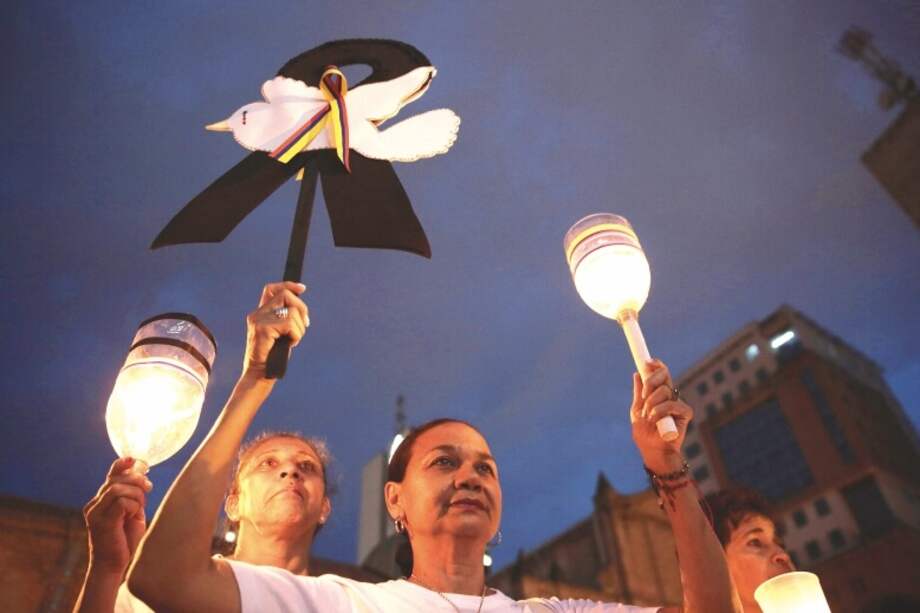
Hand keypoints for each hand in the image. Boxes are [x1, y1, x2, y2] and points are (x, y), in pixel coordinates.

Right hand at [83, 457, 151, 574]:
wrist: (112, 566)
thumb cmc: (124, 541)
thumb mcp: (132, 514)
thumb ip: (134, 498)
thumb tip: (143, 478)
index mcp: (101, 502)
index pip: (110, 476)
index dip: (121, 465)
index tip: (134, 460)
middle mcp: (94, 505)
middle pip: (116, 480)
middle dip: (136, 480)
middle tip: (149, 488)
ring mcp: (95, 513)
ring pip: (118, 488)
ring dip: (136, 494)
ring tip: (140, 507)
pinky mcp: (101, 522)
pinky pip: (121, 503)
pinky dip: (133, 506)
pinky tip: (133, 516)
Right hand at [243, 281, 308, 377]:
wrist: (260, 374)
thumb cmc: (273, 356)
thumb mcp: (281, 334)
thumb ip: (287, 319)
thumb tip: (302, 310)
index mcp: (261, 313)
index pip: (271, 289)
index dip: (288, 285)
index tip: (302, 288)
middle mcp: (257, 314)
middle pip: (286, 295)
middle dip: (302, 309)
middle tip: (305, 325)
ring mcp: (258, 320)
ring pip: (291, 312)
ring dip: (300, 328)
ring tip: (293, 340)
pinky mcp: (262, 329)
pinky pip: (290, 324)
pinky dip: (296, 335)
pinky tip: (290, 344)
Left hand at [629, 360, 692, 473]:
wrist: (653, 451)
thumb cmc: (645, 434)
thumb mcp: (637, 411)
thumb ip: (638, 393)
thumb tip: (637, 373)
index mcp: (658, 394)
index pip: (660, 374)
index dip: (656, 365)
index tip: (648, 362)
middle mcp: (669, 396)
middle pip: (665, 375)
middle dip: (651, 382)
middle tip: (644, 396)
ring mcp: (677, 404)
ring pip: (665, 391)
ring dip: (652, 403)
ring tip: (648, 417)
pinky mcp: (685, 413)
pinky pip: (673, 404)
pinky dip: (661, 411)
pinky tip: (655, 419)